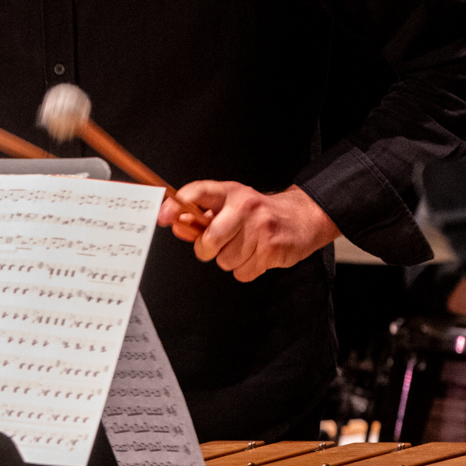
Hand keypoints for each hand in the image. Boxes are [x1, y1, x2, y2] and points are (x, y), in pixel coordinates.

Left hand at [157, 182, 339, 281]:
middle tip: (213, 245)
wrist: (303, 218)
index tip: (163, 216)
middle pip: (210, 239)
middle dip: (206, 248)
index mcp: (231, 192)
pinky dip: (245, 269)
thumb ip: (200, 216)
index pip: (198, 192)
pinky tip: (254, 255)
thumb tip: (176, 226)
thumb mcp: (229, 206)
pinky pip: (242, 272)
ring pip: (225, 260)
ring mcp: (261, 229)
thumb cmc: (259, 212)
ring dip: (229, 259)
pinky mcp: (273, 250)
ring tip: (243, 246)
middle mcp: (246, 207)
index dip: (177, 205)